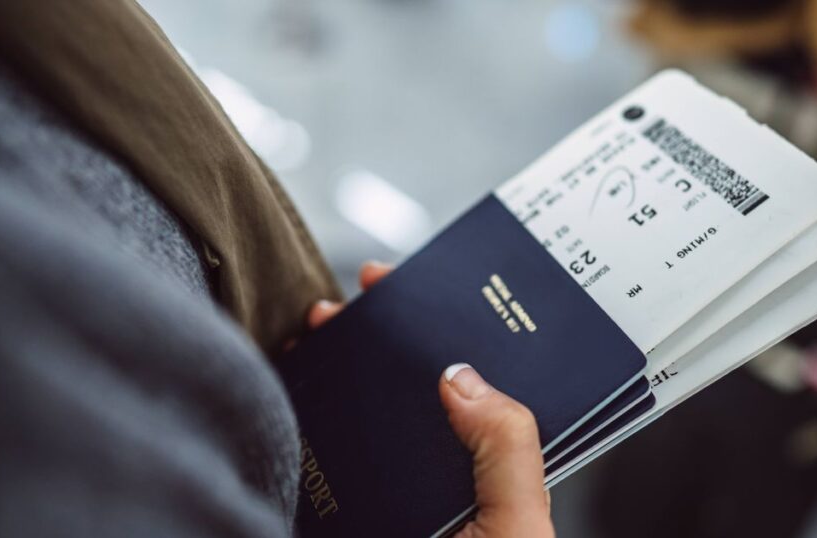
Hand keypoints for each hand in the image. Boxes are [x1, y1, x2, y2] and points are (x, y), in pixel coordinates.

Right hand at [306, 261, 554, 537]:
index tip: (434, 287)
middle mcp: (450, 469)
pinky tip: (298, 376)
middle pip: (422, 382)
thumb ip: (508, 449)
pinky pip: (330, 448)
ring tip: (322, 320)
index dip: (461, 330)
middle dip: (394, 327)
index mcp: (499, 467)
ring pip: (372, 407)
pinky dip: (310, 409)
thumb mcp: (518, 523)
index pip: (486, 381)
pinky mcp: (353, 506)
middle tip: (369, 287)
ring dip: (346, 357)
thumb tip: (461, 376)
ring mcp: (398, 484)